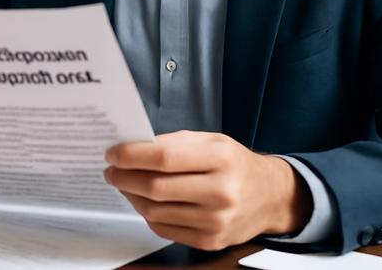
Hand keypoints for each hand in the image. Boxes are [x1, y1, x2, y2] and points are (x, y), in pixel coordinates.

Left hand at [103, 130, 312, 249]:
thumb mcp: (211, 141)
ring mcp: (216, 221)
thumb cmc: (234, 163)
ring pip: (154, 210)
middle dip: (124, 177)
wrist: (270, 197)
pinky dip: (146, 213)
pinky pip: (164, 228)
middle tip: (111, 170)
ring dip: (131, 196)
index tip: (112, 153)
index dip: (131, 155)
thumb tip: (132, 147)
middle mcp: (221, 192)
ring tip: (123, 183)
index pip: (164, 157)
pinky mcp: (210, 241)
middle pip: (155, 187)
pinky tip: (142, 200)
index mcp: (221, 159)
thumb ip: (173, 142)